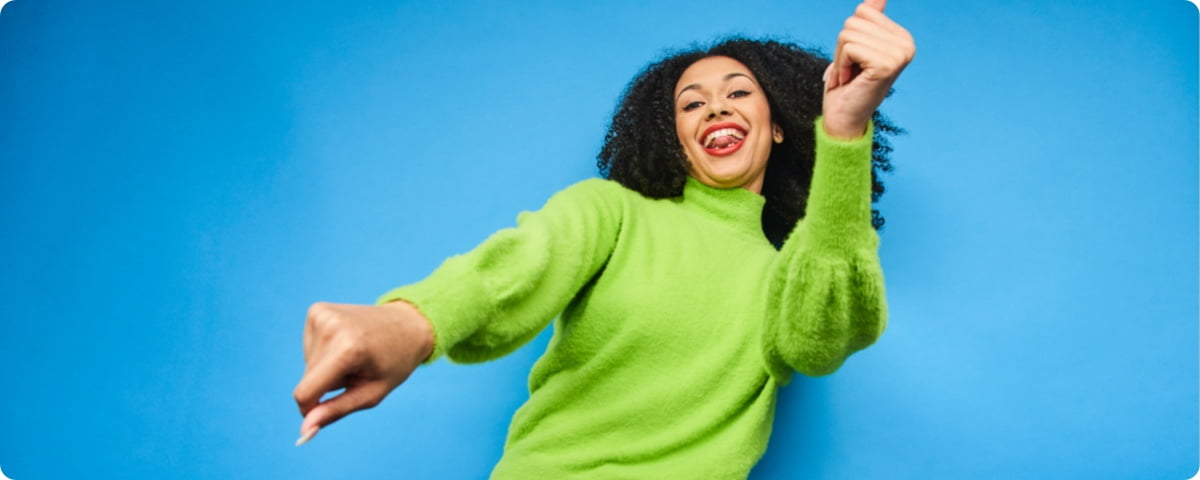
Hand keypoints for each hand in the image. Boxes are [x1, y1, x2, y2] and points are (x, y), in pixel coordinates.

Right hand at [292, 301, 433, 444]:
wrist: (406, 325)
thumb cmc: (392, 364)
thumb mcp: (370, 393)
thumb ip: (335, 411)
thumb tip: (304, 431)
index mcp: (347, 349)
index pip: (305, 392)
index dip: (310, 409)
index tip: (328, 409)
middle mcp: (331, 327)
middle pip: (308, 379)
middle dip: (328, 384)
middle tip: (357, 370)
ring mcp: (321, 314)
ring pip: (308, 364)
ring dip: (327, 367)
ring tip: (354, 355)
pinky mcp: (316, 310)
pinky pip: (309, 347)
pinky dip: (324, 352)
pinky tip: (346, 342)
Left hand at [822, 0, 915, 138]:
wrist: (844, 119)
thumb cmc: (847, 85)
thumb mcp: (856, 47)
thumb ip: (870, 21)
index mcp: (902, 38)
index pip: (863, 11)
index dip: (849, 35)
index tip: (854, 60)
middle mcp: (906, 45)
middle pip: (854, 20)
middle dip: (842, 46)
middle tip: (849, 71)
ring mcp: (899, 54)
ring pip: (848, 33)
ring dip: (839, 57)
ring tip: (849, 76)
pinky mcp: (886, 64)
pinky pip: (849, 47)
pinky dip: (841, 65)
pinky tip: (849, 81)